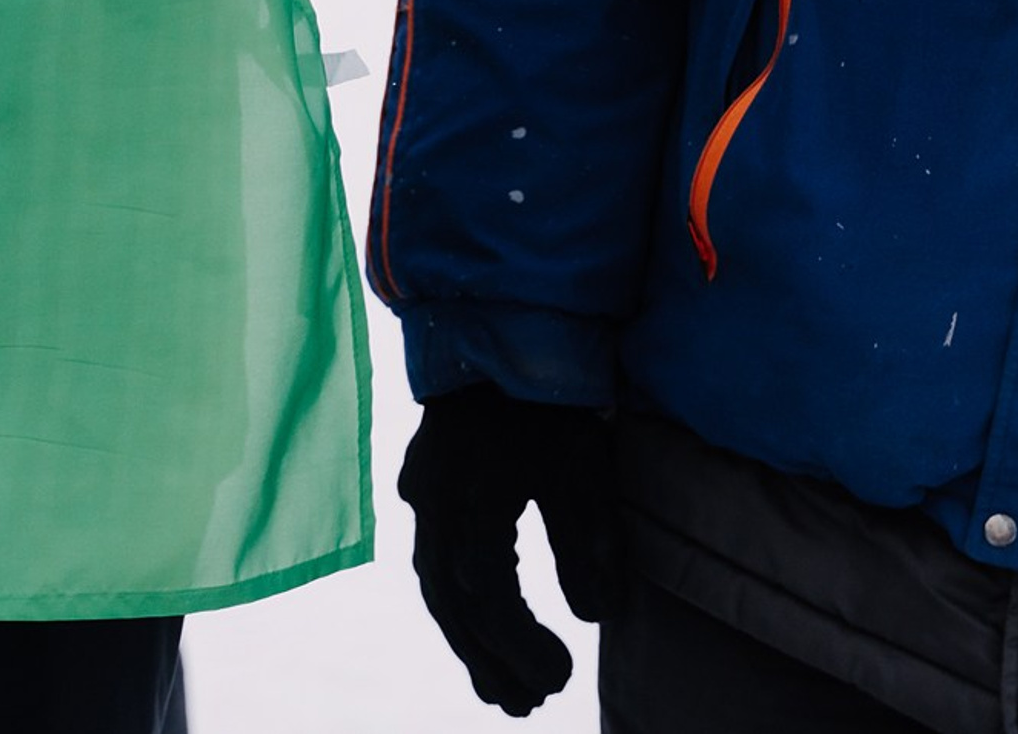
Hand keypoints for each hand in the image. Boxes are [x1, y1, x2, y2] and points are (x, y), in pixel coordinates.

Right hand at [398, 387, 620, 717]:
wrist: (498, 322)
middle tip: (531, 705)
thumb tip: (595, 616)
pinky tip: (477, 620)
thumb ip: (586, 546)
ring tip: (505, 688)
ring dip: (471, 641)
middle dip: (494, 663)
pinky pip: (432, 559)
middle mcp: (434, 516)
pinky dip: (457, 600)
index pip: (495, 609)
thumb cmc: (547, 398)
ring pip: (439, 590)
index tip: (565, 679)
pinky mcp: (424, 482)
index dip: (525, 651)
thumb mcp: (581, 470)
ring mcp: (423, 497)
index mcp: (471, 520)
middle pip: (458, 611)